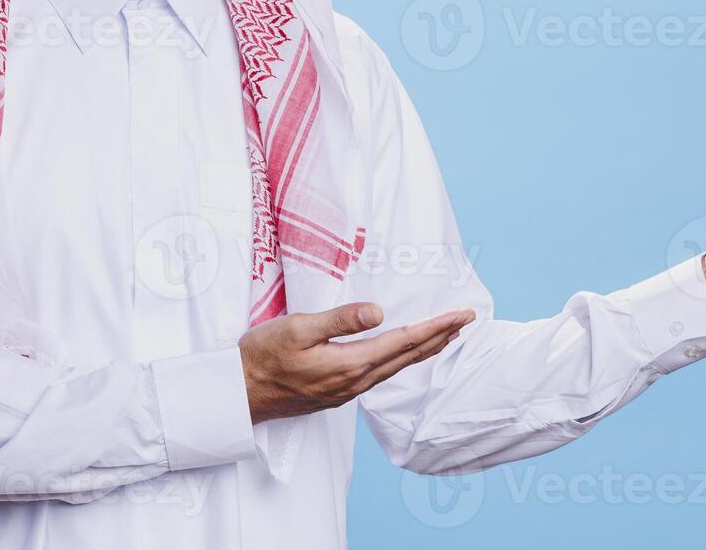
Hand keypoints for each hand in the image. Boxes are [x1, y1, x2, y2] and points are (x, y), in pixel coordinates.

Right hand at [238, 302, 476, 423]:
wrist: (239, 393)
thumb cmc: (262, 356)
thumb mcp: (298, 328)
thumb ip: (340, 320)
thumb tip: (379, 312)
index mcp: (350, 364)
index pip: (404, 342)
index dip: (436, 327)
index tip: (462, 314)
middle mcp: (355, 381)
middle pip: (408, 357)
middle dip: (440, 337)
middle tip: (466, 320)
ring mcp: (347, 390)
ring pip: (396, 367)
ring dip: (424, 349)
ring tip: (443, 334)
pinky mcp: (337, 392)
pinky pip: (380, 373)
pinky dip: (401, 359)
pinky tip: (402, 353)